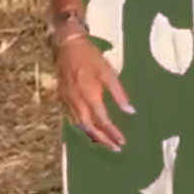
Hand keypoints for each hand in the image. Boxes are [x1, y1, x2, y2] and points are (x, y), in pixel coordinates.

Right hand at [56, 36, 133, 151]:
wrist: (67, 46)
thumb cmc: (90, 57)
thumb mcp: (108, 72)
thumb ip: (119, 93)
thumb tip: (130, 110)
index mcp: (90, 96)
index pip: (102, 121)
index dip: (113, 133)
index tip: (122, 141)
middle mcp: (77, 102)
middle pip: (90, 128)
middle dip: (103, 139)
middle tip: (115, 147)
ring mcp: (68, 101)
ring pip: (79, 125)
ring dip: (92, 136)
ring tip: (105, 141)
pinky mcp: (63, 98)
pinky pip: (72, 118)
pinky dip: (82, 127)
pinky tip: (90, 128)